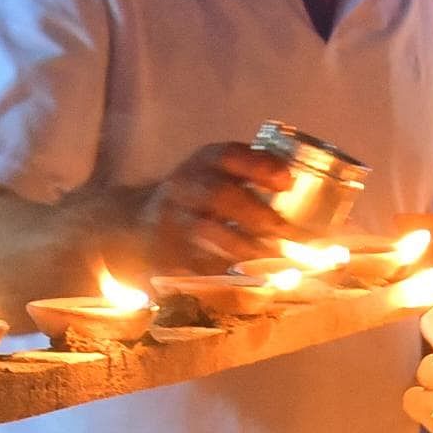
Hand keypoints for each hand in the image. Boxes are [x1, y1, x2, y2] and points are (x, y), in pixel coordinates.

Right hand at [143, 142, 293, 269]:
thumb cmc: (197, 195)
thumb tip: (292, 185)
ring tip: (267, 258)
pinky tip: (238, 276)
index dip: (259, 166)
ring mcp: (169, 217)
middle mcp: (184, 185)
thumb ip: (253, 173)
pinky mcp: (161, 248)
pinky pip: (190, 260)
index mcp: (204, 162)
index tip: (287, 183)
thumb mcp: (220, 173)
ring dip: (240, 244)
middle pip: (218, 194)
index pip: (230, 155)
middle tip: (283, 231)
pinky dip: (218, 269)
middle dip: (255, 214)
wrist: (140, 220)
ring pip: (203, 228)